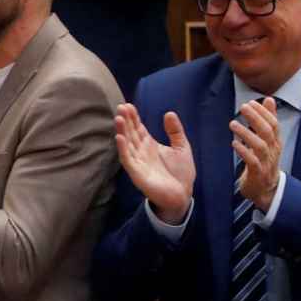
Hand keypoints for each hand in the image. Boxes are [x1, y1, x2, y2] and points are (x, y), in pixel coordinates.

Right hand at [113, 103, 194, 224]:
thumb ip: (175, 131)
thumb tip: (169, 113)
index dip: (133, 117)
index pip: (138, 127)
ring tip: (118, 118)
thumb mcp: (182, 147)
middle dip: (125, 120)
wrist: (182, 194)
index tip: (128, 105)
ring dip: (121, 131)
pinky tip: (119, 138)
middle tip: (121, 107)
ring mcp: (137, 161)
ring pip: (127, 143)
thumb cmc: (181, 173)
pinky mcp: (136, 172)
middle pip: (130, 132)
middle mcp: (141, 151)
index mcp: (150, 144)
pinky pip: (127, 159)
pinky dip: (122, 148)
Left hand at [232, 97, 282, 212]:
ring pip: (260, 146)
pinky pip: (252, 161)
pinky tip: (234, 144)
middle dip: (256, 118)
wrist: (267, 190)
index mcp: (275, 142)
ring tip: (232, 124)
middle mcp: (273, 151)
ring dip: (246, 133)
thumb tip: (269, 99)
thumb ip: (268, 120)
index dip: (264, 113)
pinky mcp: (258, 174)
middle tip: (243, 107)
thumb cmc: (265, 161)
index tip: (252, 102)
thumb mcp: (268, 140)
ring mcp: (267, 163)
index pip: (274, 124)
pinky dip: (244, 151)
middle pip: (268, 132)